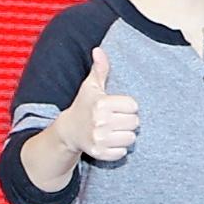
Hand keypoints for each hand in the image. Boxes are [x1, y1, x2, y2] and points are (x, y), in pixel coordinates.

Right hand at [66, 46, 141, 162]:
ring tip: (114, 130)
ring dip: (125, 135)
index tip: (118, 107)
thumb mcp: (91, 86)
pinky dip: (118, 149)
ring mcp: (99, 139)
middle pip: (134, 123)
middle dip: (128, 121)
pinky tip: (110, 141)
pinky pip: (122, 152)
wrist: (68, 131)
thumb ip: (100, 68)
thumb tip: (98, 50)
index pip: (133, 106)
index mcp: (101, 103)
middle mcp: (100, 121)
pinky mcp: (99, 153)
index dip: (128, 106)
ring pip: (130, 138)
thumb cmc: (84, 106)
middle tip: (117, 120)